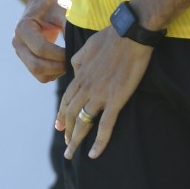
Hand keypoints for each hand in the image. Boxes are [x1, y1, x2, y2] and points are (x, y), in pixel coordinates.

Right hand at [12, 0, 67, 82]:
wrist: (43, 2)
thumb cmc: (54, 5)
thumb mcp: (63, 11)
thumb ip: (69, 27)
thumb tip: (78, 48)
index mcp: (23, 28)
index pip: (40, 49)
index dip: (59, 54)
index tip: (74, 52)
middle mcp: (18, 42)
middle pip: (36, 65)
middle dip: (58, 67)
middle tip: (74, 61)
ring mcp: (21, 52)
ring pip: (38, 74)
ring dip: (56, 72)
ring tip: (71, 62)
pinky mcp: (27, 59)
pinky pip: (41, 75)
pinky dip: (54, 74)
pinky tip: (65, 63)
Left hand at [56, 28, 153, 158]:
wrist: (129, 34)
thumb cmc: (111, 37)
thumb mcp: (87, 47)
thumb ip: (78, 60)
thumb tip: (74, 69)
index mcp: (80, 76)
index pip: (66, 100)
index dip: (61, 115)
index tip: (59, 126)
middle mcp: (86, 88)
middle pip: (70, 115)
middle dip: (66, 131)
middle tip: (66, 145)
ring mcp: (99, 95)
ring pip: (82, 122)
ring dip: (75, 140)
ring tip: (72, 153)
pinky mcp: (115, 99)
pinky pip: (105, 126)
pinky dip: (99, 142)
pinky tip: (94, 154)